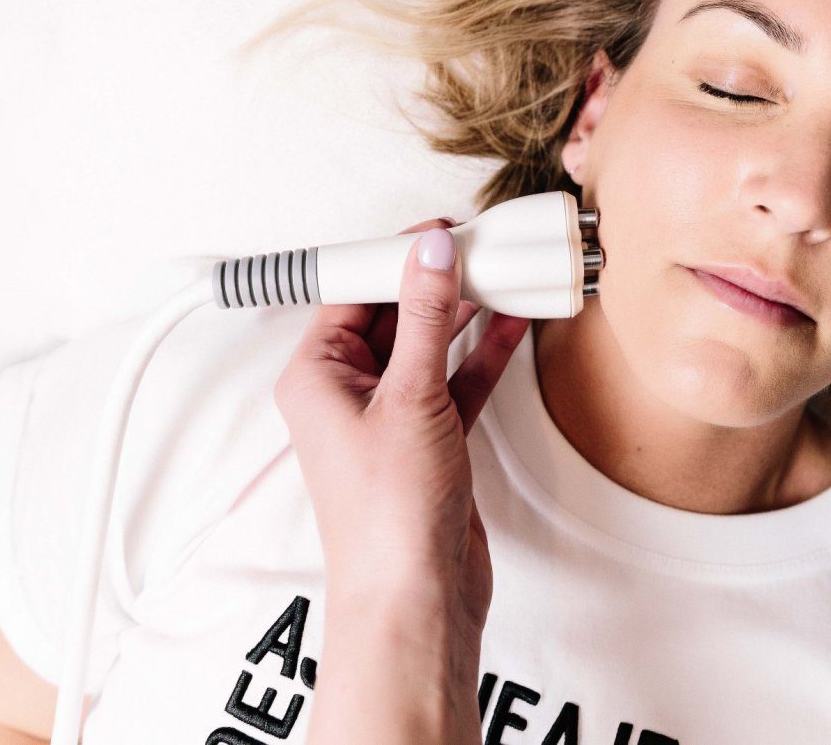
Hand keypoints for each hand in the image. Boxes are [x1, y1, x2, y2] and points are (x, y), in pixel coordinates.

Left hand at [273, 215, 530, 626]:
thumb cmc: (388, 513)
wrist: (416, 598)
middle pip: (395, 314)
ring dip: (468, 312)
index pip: (353, 294)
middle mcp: (348, 392)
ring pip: (432, 345)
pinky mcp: (432, 439)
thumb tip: (432, 254)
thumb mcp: (410, 397)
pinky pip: (458, 379)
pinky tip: (515, 321)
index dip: (395, 257)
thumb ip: (427, 319)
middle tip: (481, 245)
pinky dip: (485, 352)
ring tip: (506, 271)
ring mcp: (392, 416)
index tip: (439, 231)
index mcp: (316, 377)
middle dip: (438, 280)